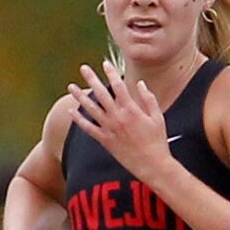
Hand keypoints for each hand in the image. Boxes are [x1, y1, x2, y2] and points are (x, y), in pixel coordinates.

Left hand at [68, 65, 173, 179]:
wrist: (152, 165)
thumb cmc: (158, 141)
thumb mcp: (158, 118)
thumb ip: (149, 100)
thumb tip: (141, 84)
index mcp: (132, 110)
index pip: (119, 87)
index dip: (111, 74)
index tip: (105, 64)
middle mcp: (118, 118)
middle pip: (101, 94)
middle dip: (92, 79)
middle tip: (83, 68)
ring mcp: (109, 129)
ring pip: (91, 109)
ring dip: (80, 96)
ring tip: (71, 86)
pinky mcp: (105, 141)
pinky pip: (88, 128)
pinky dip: (79, 120)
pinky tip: (72, 111)